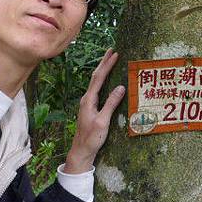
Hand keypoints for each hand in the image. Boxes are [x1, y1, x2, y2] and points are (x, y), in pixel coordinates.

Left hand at [64, 48, 125, 173]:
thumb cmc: (91, 138)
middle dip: (104, 62)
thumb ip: (111, 104)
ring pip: (96, 81)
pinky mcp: (91, 107)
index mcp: (89, 100)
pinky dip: (103, 79)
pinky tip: (107, 79)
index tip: (115, 54)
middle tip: (112, 50)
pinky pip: (98, 88)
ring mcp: (88, 103)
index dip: (107, 65)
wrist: (81, 151)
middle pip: (96, 76)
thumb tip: (121, 87)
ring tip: (110, 59)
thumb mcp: (103, 121)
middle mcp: (87, 98)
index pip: (99, 78)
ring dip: (103, 69)